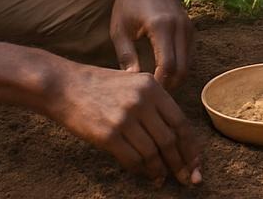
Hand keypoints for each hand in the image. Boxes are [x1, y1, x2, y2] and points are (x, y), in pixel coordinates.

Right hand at [45, 61, 201, 185]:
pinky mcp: (108, 134)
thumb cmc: (100, 85)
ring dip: (159, 170)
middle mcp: (142, 100)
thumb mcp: (133, 83)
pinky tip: (144, 174)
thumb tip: (173, 135)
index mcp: (152, 86)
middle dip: (180, 162)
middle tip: (187, 178)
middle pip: (169, 139)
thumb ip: (153, 102)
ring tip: (162, 178)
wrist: (66, 86)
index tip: (196, 161)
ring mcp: (125, 118)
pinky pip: (132, 159)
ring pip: (152, 152)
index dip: (190, 145)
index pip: (180, 121)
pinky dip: (141, 170)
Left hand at [110, 0, 192, 90]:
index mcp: (162, 26)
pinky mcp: (190, 25)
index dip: (160, 84)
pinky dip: (181, 66)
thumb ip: (126, 56)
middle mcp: (180, 25)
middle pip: (183, 67)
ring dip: (176, 77)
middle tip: (151, 97)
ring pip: (189, 62)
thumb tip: (133, 83)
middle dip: (169, 85)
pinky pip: (190, 52)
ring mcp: (188, 24)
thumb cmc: (127, 1)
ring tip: (157, 87)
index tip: (145, 95)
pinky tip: (164, 71)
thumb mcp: (119, 30)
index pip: (168, 65)